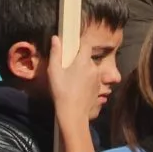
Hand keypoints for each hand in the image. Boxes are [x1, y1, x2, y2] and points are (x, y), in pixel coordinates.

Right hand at [46, 36, 99, 151]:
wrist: (73, 114)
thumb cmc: (62, 91)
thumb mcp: (54, 72)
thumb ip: (55, 53)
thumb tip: (55, 38)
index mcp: (84, 61)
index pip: (86, 45)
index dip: (80, 45)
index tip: (72, 49)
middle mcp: (94, 68)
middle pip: (87, 57)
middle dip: (79, 59)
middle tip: (68, 67)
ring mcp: (98, 79)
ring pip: (91, 68)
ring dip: (83, 70)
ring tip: (72, 79)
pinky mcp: (98, 88)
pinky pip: (93, 79)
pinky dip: (87, 80)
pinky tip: (78, 88)